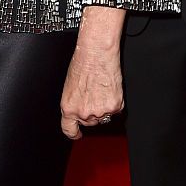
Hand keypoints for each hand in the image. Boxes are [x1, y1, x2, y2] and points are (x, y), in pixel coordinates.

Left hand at [60, 9, 124, 139]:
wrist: (97, 52)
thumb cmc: (83, 62)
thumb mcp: (70, 85)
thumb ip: (74, 101)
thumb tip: (79, 107)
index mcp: (69, 107)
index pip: (69, 129)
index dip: (74, 133)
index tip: (78, 134)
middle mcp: (83, 112)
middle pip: (90, 121)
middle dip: (92, 111)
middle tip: (94, 93)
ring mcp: (100, 111)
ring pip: (104, 115)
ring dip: (104, 105)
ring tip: (101, 86)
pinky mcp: (114, 106)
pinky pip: (116, 109)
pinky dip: (115, 100)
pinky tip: (110, 87)